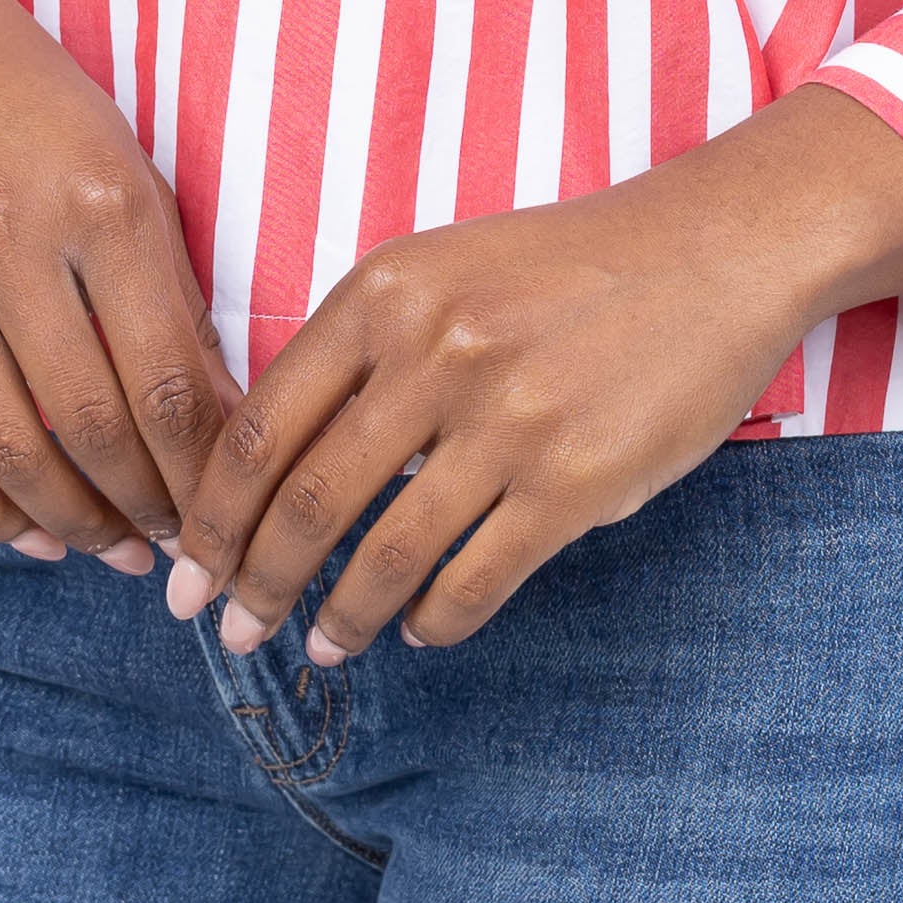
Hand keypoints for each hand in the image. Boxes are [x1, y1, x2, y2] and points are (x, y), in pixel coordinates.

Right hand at [0, 0, 244, 564]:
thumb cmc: (27, 99)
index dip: (210, 470)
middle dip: (153, 510)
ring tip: (119, 550)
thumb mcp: (123, 162)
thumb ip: (169, 286)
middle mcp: (10, 243)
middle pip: (97, 428)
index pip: (172, 378)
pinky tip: (31, 535)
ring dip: (78, 525)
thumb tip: (223, 420)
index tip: (235, 509)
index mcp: (100, 200)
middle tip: (185, 547)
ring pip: (14, 453)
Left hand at [159, 88, 902, 664]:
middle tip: (230, 632)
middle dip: (254, 584)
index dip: (210, 516)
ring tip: (320, 649)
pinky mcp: (575, 483)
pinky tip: (418, 630)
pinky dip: (431, 620)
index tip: (188, 569)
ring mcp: (508, 423)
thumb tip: (275, 468)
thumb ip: (361, 349)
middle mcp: (436, 354)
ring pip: (385, 556)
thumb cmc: (567, 268)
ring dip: (339, 620)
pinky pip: (474, 581)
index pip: (260, 427)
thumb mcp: (443, 270)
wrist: (714, 254)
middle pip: (307, 502)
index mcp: (384, 294)